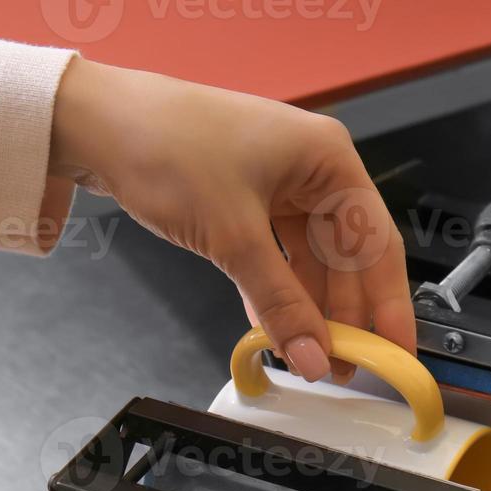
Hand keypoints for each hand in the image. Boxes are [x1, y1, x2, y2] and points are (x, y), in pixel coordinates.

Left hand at [48, 57, 414, 383]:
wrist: (95, 123)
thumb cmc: (165, 144)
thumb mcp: (233, 237)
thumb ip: (279, 303)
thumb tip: (312, 354)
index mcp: (328, 159)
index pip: (377, 244)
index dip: (389, 305)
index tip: (396, 353)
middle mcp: (310, 169)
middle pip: (346, 258)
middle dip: (344, 315)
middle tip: (344, 366)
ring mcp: (278, 184)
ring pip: (310, 262)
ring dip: (308, 310)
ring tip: (307, 356)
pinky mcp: (246, 200)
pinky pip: (278, 257)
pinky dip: (276, 293)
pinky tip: (272, 327)